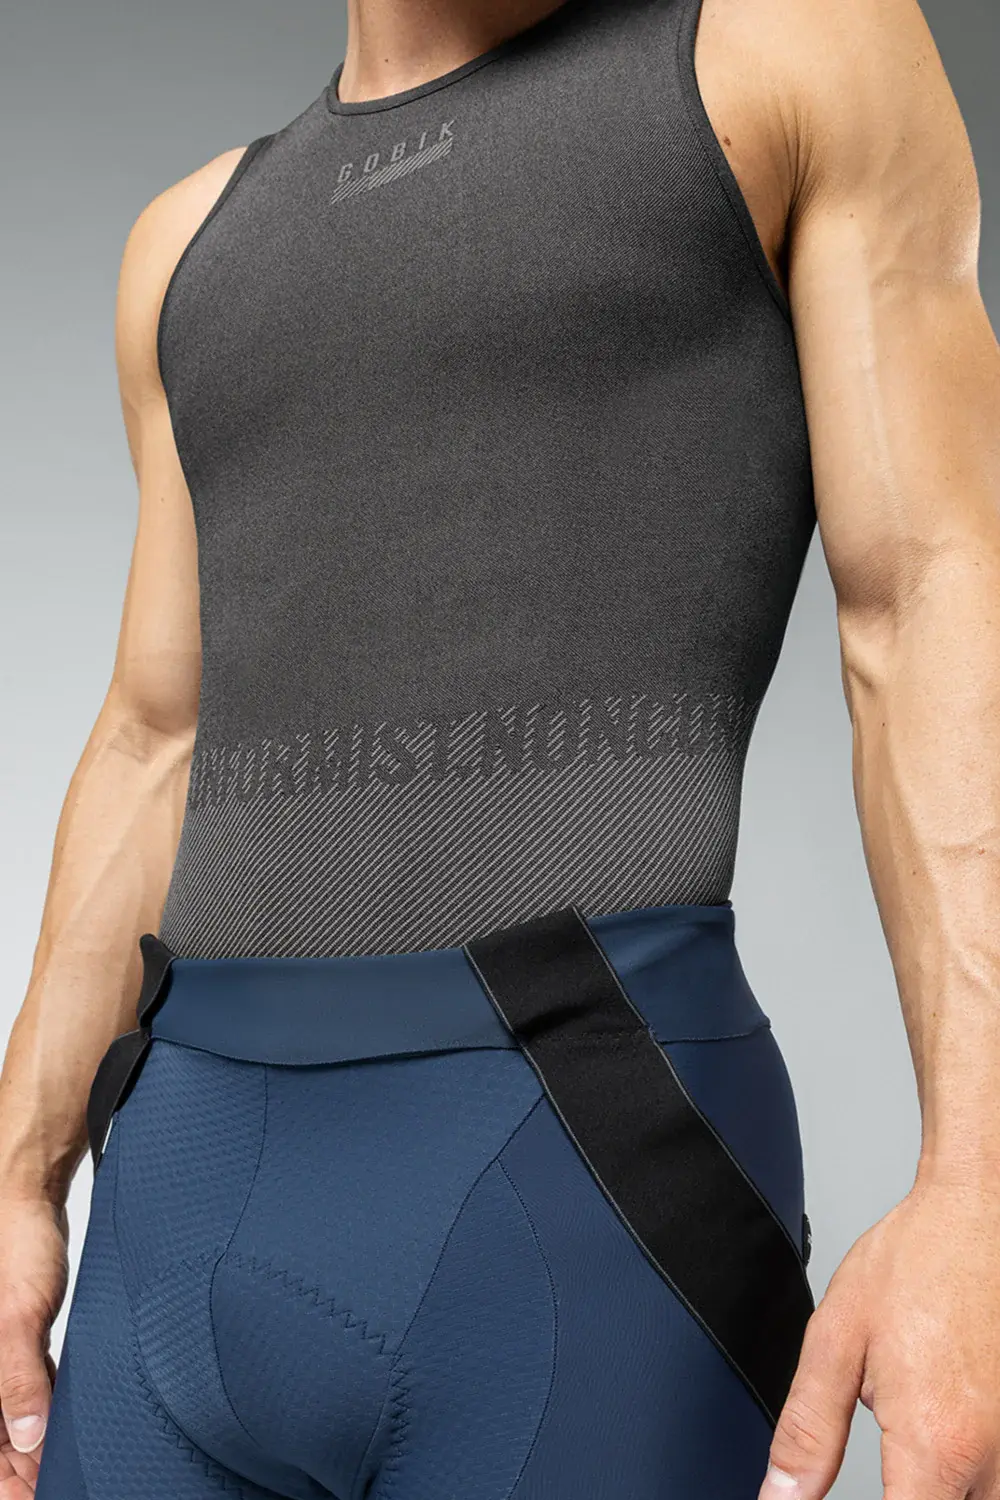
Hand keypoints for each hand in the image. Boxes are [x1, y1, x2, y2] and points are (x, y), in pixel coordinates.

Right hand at [0, 1193, 68, 1495]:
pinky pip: (22, 1393)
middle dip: (19, 1473)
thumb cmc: (17, 1244)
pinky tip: (58, 1434)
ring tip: (62, 1473)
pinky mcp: (16, 1342)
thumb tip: (27, 1436)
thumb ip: (19, 1376)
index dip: (6, 1480)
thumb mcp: (19, 1315)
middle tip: (56, 1488)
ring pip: (8, 1423)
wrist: (28, 1196)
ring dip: (30, 1452)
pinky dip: (38, 1417)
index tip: (36, 1496)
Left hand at [759, 1176, 999, 1499]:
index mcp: (936, 1445)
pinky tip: (948, 1440)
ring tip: (913, 1440)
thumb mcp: (838, 1339)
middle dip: (910, 1498)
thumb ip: (808, 1431)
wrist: (980, 1213)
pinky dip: (976, 1476)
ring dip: (944, 1488)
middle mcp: (995, 1461)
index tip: (848, 1495)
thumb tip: (781, 1497)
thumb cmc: (917, 1262)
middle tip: (887, 1459)